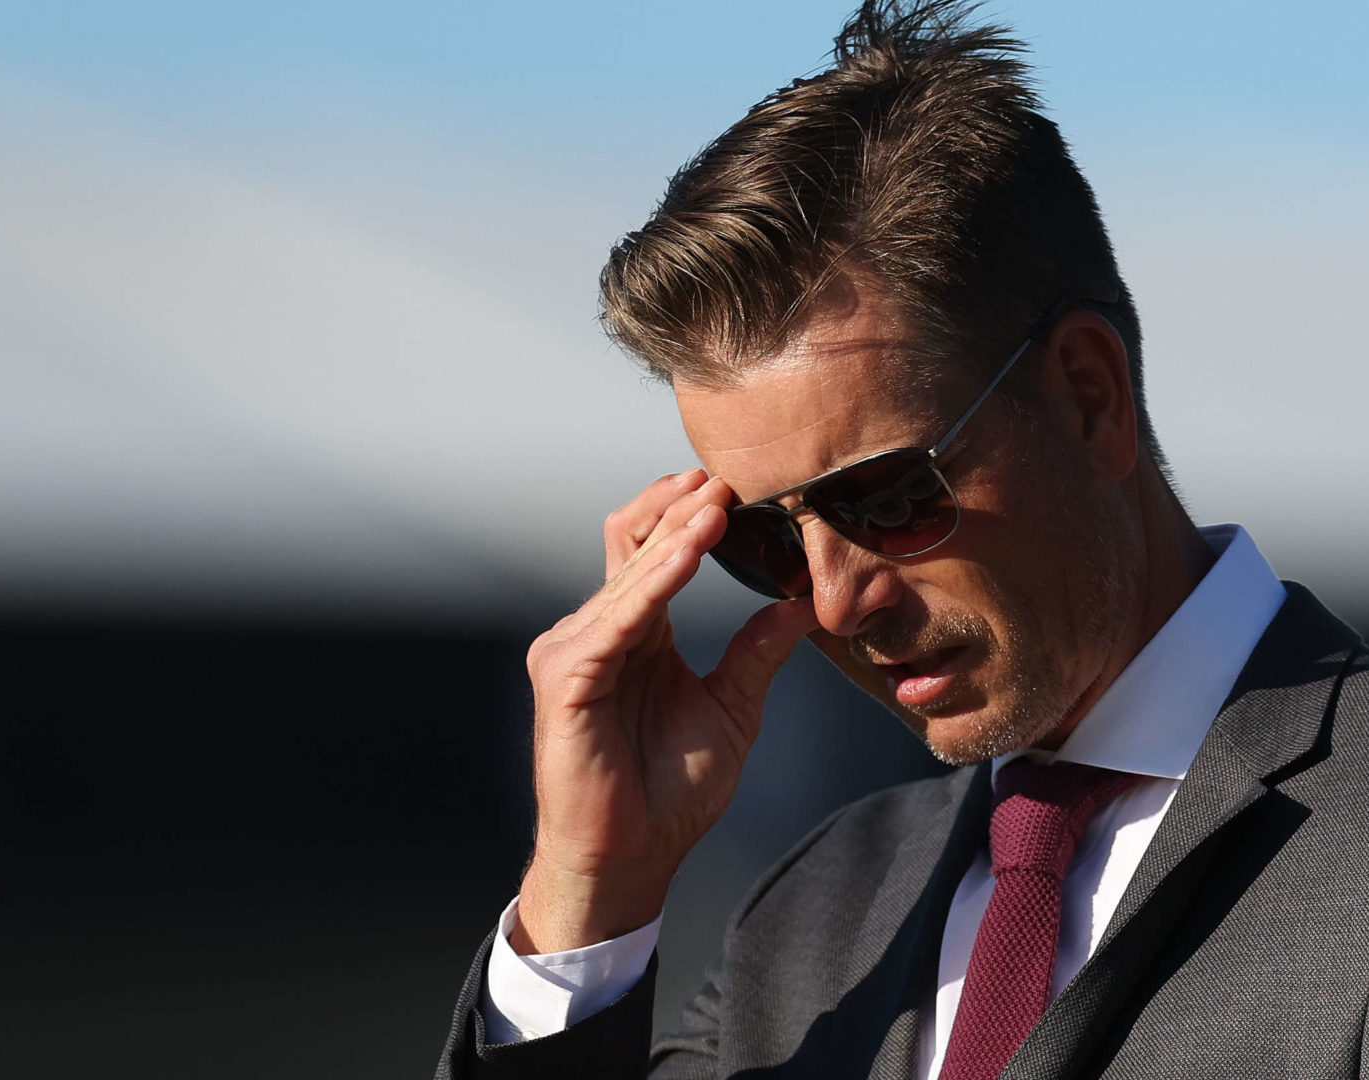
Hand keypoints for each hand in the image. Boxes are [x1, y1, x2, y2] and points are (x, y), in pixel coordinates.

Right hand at [512, 468, 818, 953]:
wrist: (630, 860)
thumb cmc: (669, 794)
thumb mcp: (732, 709)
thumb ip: (757, 653)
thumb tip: (804, 602)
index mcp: (635, 633)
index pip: (653, 550)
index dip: (689, 514)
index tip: (739, 484)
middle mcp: (597, 631)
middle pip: (632, 544)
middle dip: (682, 508)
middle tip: (730, 474)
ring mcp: (574, 651)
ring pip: (624, 573)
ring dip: (673, 535)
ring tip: (716, 503)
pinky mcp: (565, 679)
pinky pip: (613, 620)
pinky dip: (651, 585)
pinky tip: (686, 557)